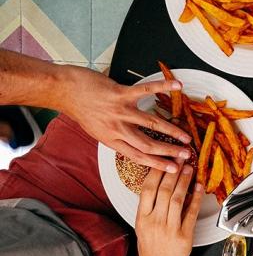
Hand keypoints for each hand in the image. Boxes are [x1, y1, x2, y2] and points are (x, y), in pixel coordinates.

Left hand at [59, 65, 191, 171]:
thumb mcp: (96, 130)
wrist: (64, 91)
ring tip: (186, 136)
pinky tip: (177, 86)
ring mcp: (120, 111)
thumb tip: (133, 142)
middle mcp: (117, 128)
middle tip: (186, 155)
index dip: (158, 164)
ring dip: (171, 130)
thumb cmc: (80, 109)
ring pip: (151, 123)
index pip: (138, 156)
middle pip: (148, 144)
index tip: (173, 169)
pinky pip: (146, 91)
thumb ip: (116, 136)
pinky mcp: (120, 94)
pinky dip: (163, 87)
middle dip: (170, 151)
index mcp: (111, 140)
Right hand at [135, 164, 202, 255]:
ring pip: (178, 199)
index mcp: (142, 217)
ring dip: (185, 181)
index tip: (164, 159)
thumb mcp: (142, 225)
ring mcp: (170, 229)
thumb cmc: (150, 247)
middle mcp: (155, 221)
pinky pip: (191, 213)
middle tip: (180, 158)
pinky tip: (199, 187)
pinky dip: (196, 199)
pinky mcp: (184, 236)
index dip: (157, 172)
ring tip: (189, 169)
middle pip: (164, 191)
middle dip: (173, 172)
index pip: (147, 189)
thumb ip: (149, 206)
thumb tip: (161, 183)